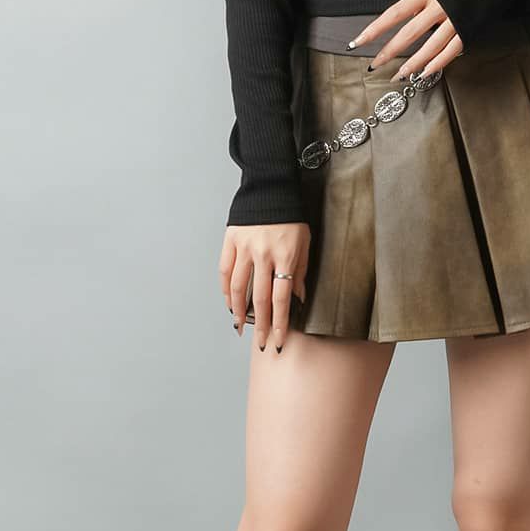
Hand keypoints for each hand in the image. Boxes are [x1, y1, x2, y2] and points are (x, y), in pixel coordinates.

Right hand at [219, 221, 309, 352]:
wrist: (270, 187)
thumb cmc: (291, 215)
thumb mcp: (304, 242)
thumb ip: (300, 271)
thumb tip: (298, 298)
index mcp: (285, 256)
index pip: (282, 298)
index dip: (280, 323)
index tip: (280, 340)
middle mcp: (263, 254)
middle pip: (260, 299)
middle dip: (262, 325)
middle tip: (262, 343)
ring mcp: (244, 248)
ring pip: (239, 288)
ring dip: (239, 311)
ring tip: (241, 327)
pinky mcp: (230, 241)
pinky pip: (225, 271)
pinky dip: (226, 290)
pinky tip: (230, 303)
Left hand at [351, 0, 464, 81]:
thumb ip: (416, 5)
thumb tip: (399, 21)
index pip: (393, 13)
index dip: (375, 29)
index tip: (359, 40)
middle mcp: (438, 6)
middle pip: (409, 33)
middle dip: (390, 51)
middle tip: (376, 64)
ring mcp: (454, 20)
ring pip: (429, 46)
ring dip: (413, 63)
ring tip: (400, 74)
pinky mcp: (467, 30)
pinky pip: (450, 51)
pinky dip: (437, 63)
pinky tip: (426, 71)